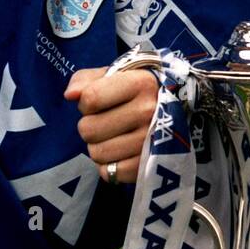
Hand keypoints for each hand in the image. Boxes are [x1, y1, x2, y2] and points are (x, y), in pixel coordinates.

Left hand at [64, 66, 158, 184]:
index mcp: (140, 83)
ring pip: (97, 153)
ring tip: (114, 137)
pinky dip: (110, 166)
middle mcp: (148, 111)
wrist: (179, 111)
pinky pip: (110, 173)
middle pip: (88, 129)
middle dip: (90, 126)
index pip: (90, 98)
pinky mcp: (150, 165)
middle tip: (106, 122)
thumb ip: (86, 80)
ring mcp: (151, 140)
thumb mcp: (116, 74)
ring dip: (99, 147)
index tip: (97, 102)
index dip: (85, 103)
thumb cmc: (138, 91)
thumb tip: (70, 95)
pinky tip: (121, 153)